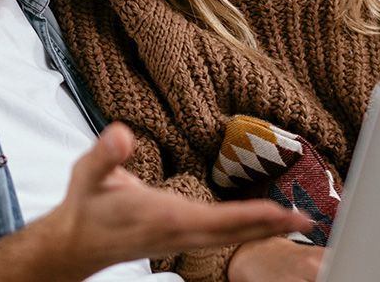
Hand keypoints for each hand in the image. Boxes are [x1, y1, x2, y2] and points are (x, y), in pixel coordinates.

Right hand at [44, 123, 311, 279]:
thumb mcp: (88, 175)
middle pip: (232, 232)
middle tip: (305, 220)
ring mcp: (180, 238)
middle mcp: (177, 231)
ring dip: (263, 229)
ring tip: (294, 221)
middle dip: (268, 226)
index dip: (249, 215)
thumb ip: (105, 155)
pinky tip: (262, 222)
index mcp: (162, 216)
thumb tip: (120, 134)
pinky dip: (245, 229)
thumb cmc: (86, 207)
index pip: (215, 218)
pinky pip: (221, 235)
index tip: (280, 212)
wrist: (73, 245)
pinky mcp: (179, 237)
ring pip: (230, 237)